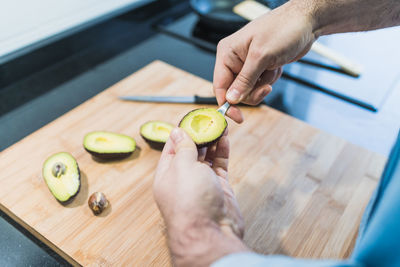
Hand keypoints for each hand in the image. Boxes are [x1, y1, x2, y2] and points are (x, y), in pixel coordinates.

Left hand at [153, 128, 247, 266]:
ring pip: (207, 156)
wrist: (210, 233)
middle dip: (199, 134)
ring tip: (219, 124)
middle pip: (191, 151)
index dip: (182, 131)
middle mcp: (183, 179)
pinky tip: (225, 139)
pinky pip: (220, 165)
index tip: (191, 118)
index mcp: (167, 175)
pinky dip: (222, 151)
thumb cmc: (189, 202)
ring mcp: (202, 183)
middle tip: (209, 119)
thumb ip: (184, 148)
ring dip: (212, 140)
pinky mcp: (218, 188)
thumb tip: (178, 131)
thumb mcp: (182, 167)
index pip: (172, 147)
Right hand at [213, 1, 315, 122]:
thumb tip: (231, 99)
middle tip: (265, 87)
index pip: (219, 85)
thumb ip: (244, 80)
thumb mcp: (261, 56)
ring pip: (249, 90)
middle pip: (235, 91)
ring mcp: (248, 64)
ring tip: (272, 69)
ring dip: (263, 85)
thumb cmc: (283, 29)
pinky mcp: (260, 67)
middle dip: (252, 92)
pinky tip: (276, 66)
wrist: (306, 22)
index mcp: (227, 53)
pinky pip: (260, 84)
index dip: (227, 103)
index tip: (237, 117)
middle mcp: (235, 59)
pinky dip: (270, 79)